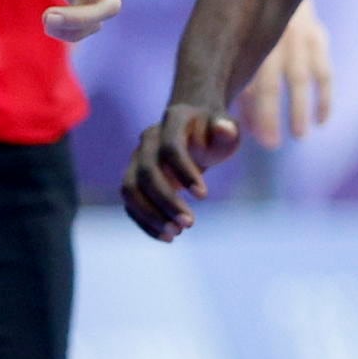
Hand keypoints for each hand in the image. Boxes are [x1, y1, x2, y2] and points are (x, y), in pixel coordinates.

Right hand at [119, 98, 239, 239]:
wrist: (197, 132)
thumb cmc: (215, 133)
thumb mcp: (227, 129)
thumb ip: (227, 129)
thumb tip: (224, 128)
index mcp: (173, 120)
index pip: (170, 148)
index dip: (184, 172)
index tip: (204, 196)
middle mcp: (148, 139)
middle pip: (147, 173)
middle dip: (166, 201)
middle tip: (190, 224)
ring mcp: (137, 159)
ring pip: (130, 189)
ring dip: (150, 214)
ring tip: (176, 233)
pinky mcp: (134, 179)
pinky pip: (130, 203)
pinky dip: (145, 221)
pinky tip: (167, 237)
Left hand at [237, 0, 337, 144]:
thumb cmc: (243, 13)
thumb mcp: (232, 31)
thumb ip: (231, 65)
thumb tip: (226, 112)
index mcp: (246, 36)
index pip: (246, 79)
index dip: (247, 109)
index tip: (248, 136)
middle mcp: (272, 36)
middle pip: (272, 82)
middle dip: (271, 115)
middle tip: (270, 144)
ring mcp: (299, 35)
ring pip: (300, 78)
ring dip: (301, 109)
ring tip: (299, 136)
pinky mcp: (318, 36)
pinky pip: (324, 70)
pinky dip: (325, 96)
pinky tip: (321, 120)